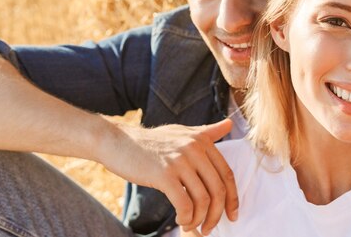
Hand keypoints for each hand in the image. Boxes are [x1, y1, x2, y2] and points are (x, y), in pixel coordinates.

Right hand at [99, 119, 237, 234]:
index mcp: (202, 141)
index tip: (232, 215)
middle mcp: (195, 148)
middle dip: (217, 214)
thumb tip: (230, 124)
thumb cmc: (151, 141)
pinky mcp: (164, 174)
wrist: (118, 141)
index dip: (233, 198)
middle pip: (218, 189)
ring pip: (203, 199)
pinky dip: (186, 218)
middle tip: (209, 227)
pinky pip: (184, 204)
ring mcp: (180, 161)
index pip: (227, 174)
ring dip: (200, 219)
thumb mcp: (182, 132)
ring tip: (192, 226)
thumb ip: (207, 132)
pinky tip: (181, 221)